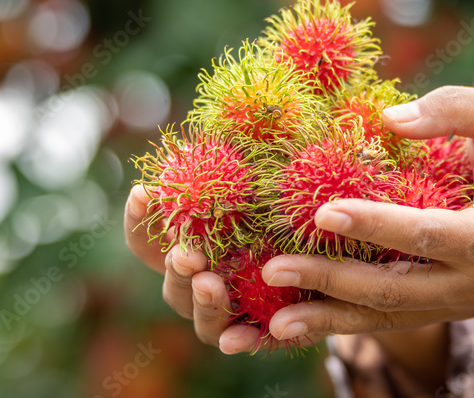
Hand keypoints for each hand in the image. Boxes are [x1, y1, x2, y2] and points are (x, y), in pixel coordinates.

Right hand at [125, 185, 323, 352]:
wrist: (336, 252)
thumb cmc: (285, 208)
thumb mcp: (263, 185)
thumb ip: (238, 168)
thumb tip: (220, 130)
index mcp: (190, 246)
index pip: (147, 239)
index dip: (138, 219)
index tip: (144, 193)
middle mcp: (201, 283)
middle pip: (173, 282)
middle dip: (176, 267)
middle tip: (187, 255)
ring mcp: (227, 312)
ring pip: (202, 317)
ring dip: (202, 303)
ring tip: (210, 285)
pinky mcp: (261, 332)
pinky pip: (246, 341)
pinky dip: (239, 341)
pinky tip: (237, 340)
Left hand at [259, 86, 473, 341]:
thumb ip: (456, 109)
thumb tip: (388, 119)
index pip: (428, 234)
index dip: (376, 225)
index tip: (324, 212)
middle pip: (395, 290)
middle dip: (331, 283)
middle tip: (273, 269)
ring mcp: (456, 306)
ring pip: (385, 319)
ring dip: (327, 319)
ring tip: (274, 322)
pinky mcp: (440, 312)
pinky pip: (386, 323)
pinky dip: (340, 325)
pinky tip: (295, 324)